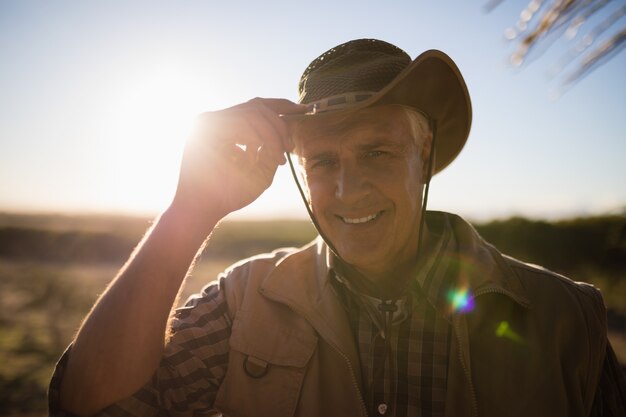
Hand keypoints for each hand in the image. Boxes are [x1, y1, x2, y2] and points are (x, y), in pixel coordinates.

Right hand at [170, 98, 305, 228]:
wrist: (204, 209)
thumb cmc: (230, 193)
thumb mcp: (261, 169)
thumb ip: (272, 149)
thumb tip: (287, 129)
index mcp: (228, 127)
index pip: (256, 107)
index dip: (282, 106)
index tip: (304, 110)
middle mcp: (216, 120)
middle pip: (257, 106)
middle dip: (279, 125)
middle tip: (289, 147)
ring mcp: (208, 121)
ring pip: (252, 113)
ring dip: (270, 135)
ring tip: (276, 159)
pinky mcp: (204, 126)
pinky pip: (240, 121)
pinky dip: (254, 139)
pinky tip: (253, 159)